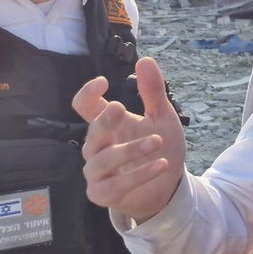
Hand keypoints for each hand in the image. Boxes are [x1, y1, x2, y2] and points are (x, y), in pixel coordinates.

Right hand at [75, 57, 186, 223]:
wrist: (167, 186)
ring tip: (158, 140)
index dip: (87, 94)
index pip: (84, 106)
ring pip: (104, 159)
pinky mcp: (103, 194)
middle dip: (104, 121)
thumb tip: (145, 59)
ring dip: (131, 149)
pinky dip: (140, 175)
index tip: (102, 82)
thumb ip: (153, 92)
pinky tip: (162, 165)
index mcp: (107, 125)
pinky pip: (116, 185)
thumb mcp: (162, 117)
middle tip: (120, 108)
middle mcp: (97, 147)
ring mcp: (97, 172)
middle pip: (91, 132)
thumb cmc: (159, 147)